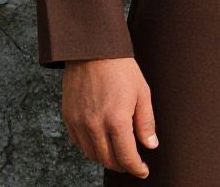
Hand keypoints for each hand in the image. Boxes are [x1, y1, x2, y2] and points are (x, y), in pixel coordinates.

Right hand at [62, 56, 158, 177]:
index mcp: (117, 120)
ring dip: (106, 159)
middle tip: (131, 162)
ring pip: (92, 155)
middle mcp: (96, 125)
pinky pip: (79, 143)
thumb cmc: (120, 67)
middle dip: (122, 165)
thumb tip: (150, 145)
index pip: (127, 157)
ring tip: (117, 153)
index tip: (143, 171)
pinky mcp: (68, 117)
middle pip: (109, 160)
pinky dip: (90, 148)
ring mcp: (80, 122)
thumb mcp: (142, 91)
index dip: (136, 168)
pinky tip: (100, 142)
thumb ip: (146, 122)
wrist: (92, 48)